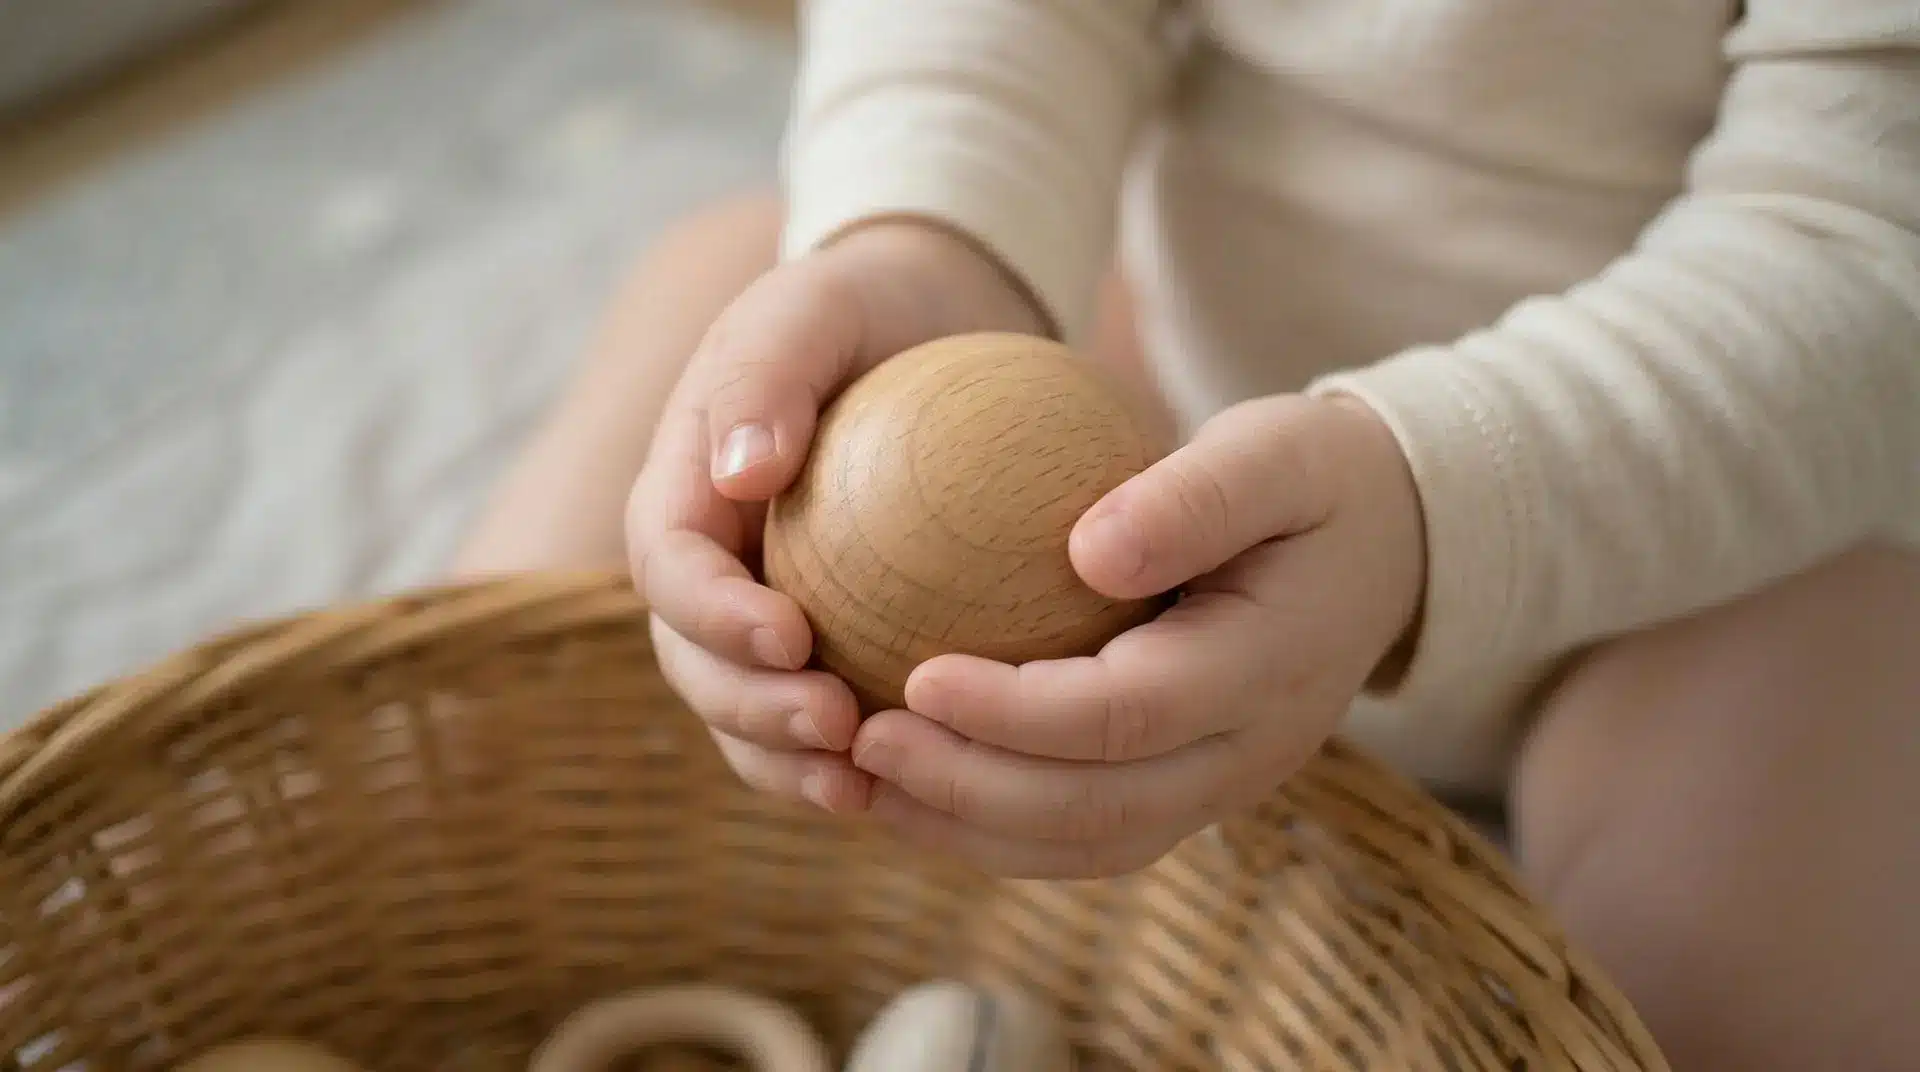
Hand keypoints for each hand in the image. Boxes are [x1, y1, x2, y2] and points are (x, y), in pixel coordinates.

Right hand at [627, 219, 1046, 815]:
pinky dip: (847, 763)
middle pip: (693, 663)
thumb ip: (765, 375)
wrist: (926, 329)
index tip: (791, 635)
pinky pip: (821, 724)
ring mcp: (760, 618)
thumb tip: (737, 473)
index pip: (668, 568)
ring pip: (744, 716)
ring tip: (862, 785)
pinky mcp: (828, 652)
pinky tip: (910, 785)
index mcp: (682, 491)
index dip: (712, 616)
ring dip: (788, 762)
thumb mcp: (812, 305)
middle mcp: (708, 570)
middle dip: (750, 710)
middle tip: (837, 727)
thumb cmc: (863, 310)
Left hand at [848, 392, 1427, 877]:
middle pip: (1093, 807)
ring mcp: (1222, 787)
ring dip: (965, 828)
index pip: (1124, 716)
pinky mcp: (1190, 792)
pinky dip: (993, 832)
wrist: (1391, 547)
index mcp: (1264, 669)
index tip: (915, 673)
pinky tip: (913, 790)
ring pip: (1082, 845)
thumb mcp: (1278, 450)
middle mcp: (1248, 754)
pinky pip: (1085, 838)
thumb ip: (1196, 497)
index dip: (1013, 712)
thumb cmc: (1316, 481)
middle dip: (966, 787)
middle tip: (861, 740)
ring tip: (861, 781)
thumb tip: (1088, 551)